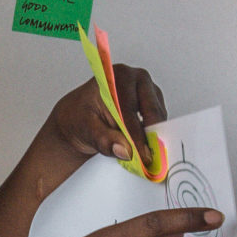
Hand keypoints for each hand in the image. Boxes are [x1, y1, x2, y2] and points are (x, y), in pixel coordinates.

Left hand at [41, 61, 166, 166]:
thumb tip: (124, 151)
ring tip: (145, 156)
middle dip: (149, 136)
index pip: (130, 109)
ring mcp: (147, 89)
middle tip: (148, 159)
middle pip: (151, 110)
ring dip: (153, 136)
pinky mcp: (154, 102)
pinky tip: (145, 148)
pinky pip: (159, 121)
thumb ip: (104, 140)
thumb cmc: (79, 118)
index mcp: (117, 77)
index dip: (136, 135)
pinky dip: (153, 135)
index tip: (141, 155)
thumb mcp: (86, 129)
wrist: (77, 118)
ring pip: (158, 116)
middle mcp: (136, 78)